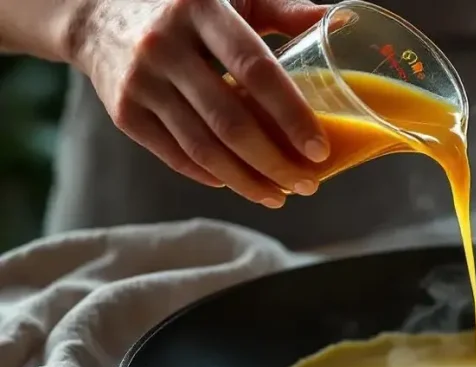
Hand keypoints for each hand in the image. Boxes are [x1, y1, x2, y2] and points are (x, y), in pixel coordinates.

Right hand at [70, 0, 331, 207]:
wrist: (94, 10)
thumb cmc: (182, 4)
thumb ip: (280, 9)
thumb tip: (339, 22)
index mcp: (200, 9)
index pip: (255, 70)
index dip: (290, 115)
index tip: (320, 149)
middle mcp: (164, 46)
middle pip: (230, 122)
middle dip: (275, 162)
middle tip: (308, 184)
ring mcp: (140, 82)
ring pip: (204, 148)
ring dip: (247, 181)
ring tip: (280, 196)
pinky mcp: (124, 112)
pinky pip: (176, 156)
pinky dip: (212, 176)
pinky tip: (240, 184)